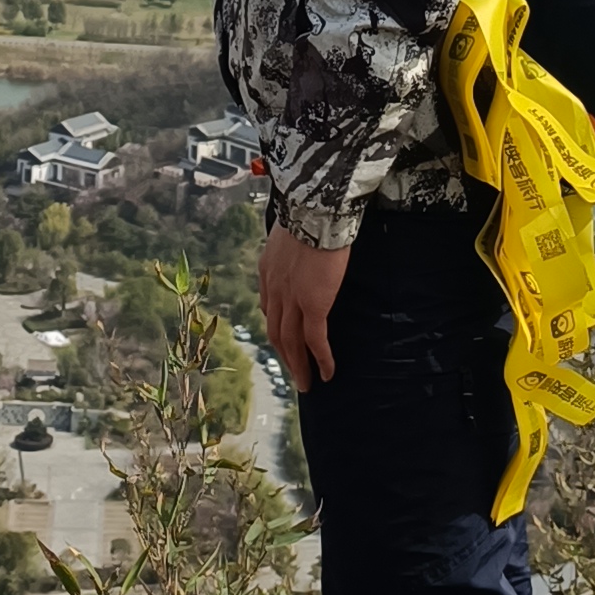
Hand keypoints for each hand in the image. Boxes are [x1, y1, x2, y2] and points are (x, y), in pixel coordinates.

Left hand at [258, 222, 349, 393]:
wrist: (316, 211)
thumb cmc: (309, 213)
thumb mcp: (289, 232)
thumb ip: (289, 249)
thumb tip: (299, 252)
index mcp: (268, 272)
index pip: (268, 308)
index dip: (276, 328)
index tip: (284, 341)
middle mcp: (274, 290)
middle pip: (276, 332)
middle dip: (285, 356)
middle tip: (295, 373)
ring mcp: (292, 300)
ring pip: (291, 342)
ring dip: (299, 366)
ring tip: (307, 384)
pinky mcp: (314, 305)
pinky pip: (315, 340)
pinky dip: (320, 359)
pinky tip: (327, 373)